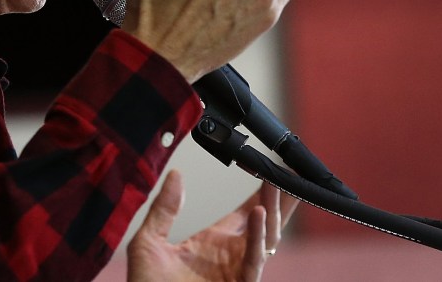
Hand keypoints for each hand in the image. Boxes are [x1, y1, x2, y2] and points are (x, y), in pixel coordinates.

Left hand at [127, 170, 298, 281]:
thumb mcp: (149, 241)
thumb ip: (163, 209)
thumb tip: (176, 175)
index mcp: (213, 243)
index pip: (244, 212)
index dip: (260, 193)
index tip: (272, 170)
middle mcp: (231, 256)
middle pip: (265, 222)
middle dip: (279, 199)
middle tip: (292, 171)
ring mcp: (237, 271)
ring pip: (265, 238)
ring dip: (272, 209)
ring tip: (275, 183)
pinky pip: (253, 259)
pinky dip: (258, 235)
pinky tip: (260, 213)